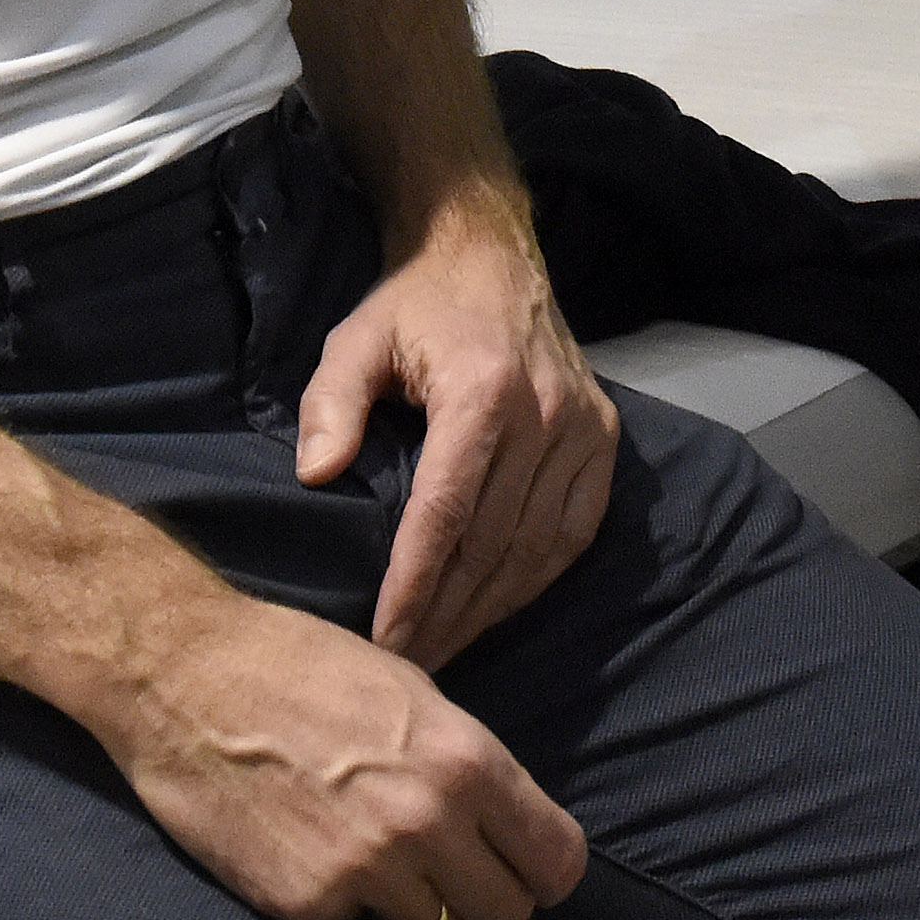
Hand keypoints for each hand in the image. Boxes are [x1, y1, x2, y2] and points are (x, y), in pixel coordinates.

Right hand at [97, 576, 588, 919]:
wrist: (188, 677)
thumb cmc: (300, 666)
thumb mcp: (409, 691)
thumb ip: (462, 765)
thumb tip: (501, 822)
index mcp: (464, 760)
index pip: (555, 860)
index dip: (542, 867)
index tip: (522, 863)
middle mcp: (426, 822)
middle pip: (507, 914)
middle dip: (483, 895)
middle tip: (448, 867)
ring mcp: (366, 870)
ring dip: (418, 908)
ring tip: (376, 856)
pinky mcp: (309, 904)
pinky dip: (349, 905)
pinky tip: (316, 851)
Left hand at [298, 198, 619, 672]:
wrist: (490, 253)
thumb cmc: (416, 305)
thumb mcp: (356, 339)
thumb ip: (330, 405)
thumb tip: (316, 475)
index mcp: (483, 390)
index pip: (446, 514)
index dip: (414, 587)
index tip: (383, 642)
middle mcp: (544, 413)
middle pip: (492, 543)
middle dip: (446, 614)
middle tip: (405, 666)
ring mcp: (583, 428)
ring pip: (537, 548)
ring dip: (490, 609)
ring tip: (444, 649)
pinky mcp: (604, 437)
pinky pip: (575, 531)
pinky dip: (536, 578)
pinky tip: (498, 606)